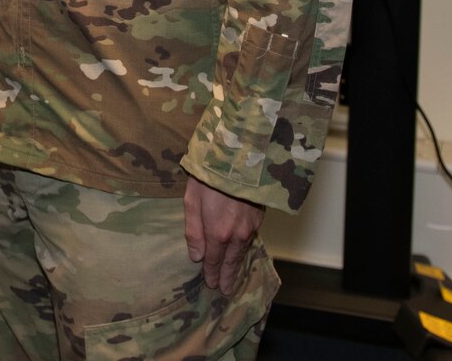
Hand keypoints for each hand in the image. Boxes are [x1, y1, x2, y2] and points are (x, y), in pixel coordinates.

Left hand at [183, 175, 264, 294]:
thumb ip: (194, 231)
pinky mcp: (259, 217)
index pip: (214, 260)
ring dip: (237, 264)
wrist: (239, 159)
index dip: (212, 273)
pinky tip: (242, 251)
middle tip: (227, 291)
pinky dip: (245, 249)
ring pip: (242, 251)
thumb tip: (196, 257)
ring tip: (234, 276)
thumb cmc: (209, 177)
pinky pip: (250, 239)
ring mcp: (250, 226)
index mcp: (218, 233)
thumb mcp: (192, 201)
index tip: (212, 285)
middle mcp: (236, 234)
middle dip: (228, 276)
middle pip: (231, 261)